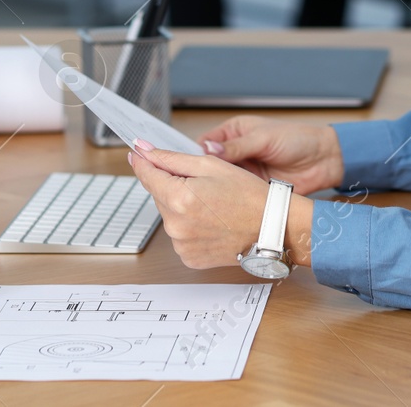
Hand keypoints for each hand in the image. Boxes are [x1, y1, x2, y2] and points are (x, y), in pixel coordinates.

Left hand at [129, 139, 313, 268]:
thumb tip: (144, 151)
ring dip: (182, 207)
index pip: (147, 175)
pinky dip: (190, 226)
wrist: (272, 228)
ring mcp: (181, 245)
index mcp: (179, 198)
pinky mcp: (189, 258)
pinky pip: (180, 235)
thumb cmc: (249, 195)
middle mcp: (175, 225)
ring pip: (170, 215)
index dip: (143, 162)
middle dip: (173, 185)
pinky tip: (211, 222)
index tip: (137, 153)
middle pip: (159, 196)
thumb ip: (173, 158)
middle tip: (203, 183)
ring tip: (213, 205)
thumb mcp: (211, 165)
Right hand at [197, 115, 342, 195]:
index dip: (194, 156)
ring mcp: (244, 172)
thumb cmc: (298, 140)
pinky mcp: (253, 189)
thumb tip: (209, 148)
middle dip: (202, 176)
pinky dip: (230, 202)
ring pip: (220, 184)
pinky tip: (224, 207)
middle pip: (209, 166)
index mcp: (234, 133)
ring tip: (206, 199)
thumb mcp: (264, 139)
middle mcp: (236, 153)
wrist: (324, 161)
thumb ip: (237, 146)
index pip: (205, 144)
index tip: (184, 168)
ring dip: (215, 190)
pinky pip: (236, 196)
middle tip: (193, 187)